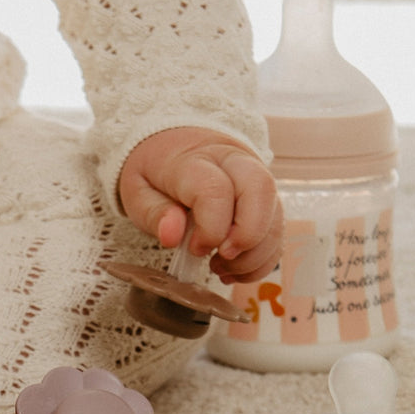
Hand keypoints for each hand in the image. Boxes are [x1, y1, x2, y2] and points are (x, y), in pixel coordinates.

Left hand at [118, 127, 282, 282]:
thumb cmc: (155, 172)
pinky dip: (262, 258)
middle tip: (221, 257)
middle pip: (260, 189)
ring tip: (222, 267)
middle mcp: (232, 161)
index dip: (211, 228)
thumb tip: (171, 236)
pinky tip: (235, 269)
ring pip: (275, 212)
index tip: (194, 249)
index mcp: (194, 159)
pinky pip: (277, 229)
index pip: (216, 190)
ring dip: (255, 253)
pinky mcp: (265, 198)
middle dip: (247, 235)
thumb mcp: (136, 190)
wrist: (173, 144)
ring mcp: (254, 178)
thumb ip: (153, 214)